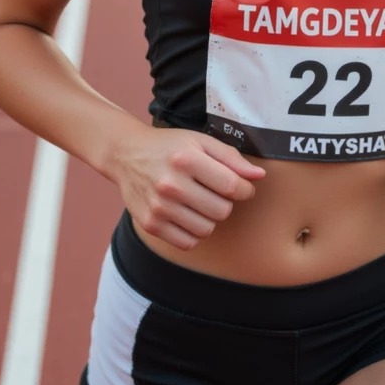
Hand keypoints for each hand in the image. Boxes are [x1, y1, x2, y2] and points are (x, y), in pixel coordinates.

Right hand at [110, 124, 265, 250]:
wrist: (126, 154)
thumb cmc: (170, 147)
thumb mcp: (201, 142)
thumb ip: (231, 158)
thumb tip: (258, 176)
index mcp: (186, 159)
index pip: (231, 186)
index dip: (245, 189)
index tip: (241, 187)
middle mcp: (170, 184)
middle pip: (221, 211)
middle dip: (226, 203)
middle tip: (215, 192)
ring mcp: (158, 207)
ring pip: (207, 229)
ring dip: (210, 218)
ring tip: (200, 203)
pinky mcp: (150, 224)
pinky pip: (187, 243)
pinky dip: (194, 232)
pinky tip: (188, 215)